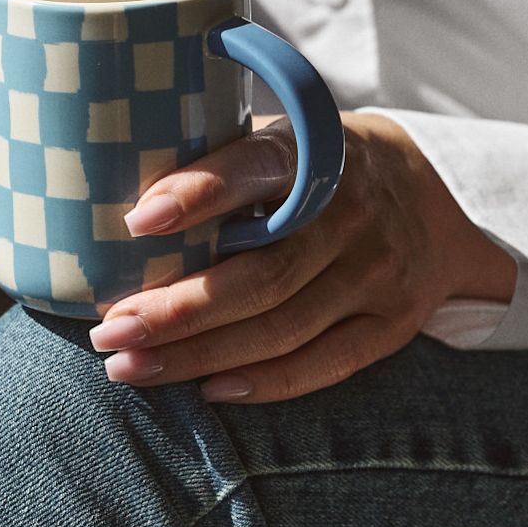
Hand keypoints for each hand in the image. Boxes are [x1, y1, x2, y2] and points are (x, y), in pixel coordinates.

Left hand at [87, 112, 518, 404]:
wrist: (430, 191)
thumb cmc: (310, 168)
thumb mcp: (276, 137)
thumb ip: (211, 159)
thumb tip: (96, 192)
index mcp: (314, 151)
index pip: (256, 170)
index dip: (199, 193)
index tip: (136, 220)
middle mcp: (351, 212)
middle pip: (261, 275)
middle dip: (177, 310)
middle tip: (108, 330)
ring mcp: (377, 271)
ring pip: (282, 327)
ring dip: (200, 355)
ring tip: (129, 366)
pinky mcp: (394, 320)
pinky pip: (327, 363)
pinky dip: (266, 382)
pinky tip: (207, 389)